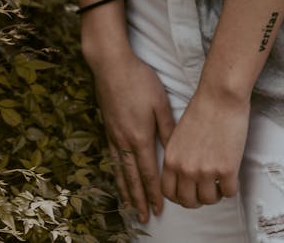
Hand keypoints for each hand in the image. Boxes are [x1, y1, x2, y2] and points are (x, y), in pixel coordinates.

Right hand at [91, 51, 175, 224]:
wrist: (111, 65)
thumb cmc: (139, 80)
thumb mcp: (159, 102)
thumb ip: (167, 128)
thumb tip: (175, 150)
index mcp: (140, 137)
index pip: (149, 173)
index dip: (154, 193)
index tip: (159, 209)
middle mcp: (125, 141)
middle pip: (132, 178)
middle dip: (139, 199)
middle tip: (144, 217)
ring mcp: (114, 135)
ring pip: (120, 170)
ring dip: (126, 190)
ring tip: (129, 206)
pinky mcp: (108, 128)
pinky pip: (112, 158)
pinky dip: (116, 173)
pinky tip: (118, 177)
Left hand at [161, 85, 250, 207]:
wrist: (221, 95)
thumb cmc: (202, 108)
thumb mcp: (179, 134)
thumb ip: (178, 156)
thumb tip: (183, 176)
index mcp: (171, 158)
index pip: (168, 192)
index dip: (179, 196)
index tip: (189, 192)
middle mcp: (185, 168)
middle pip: (188, 202)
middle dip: (198, 198)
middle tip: (207, 188)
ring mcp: (206, 171)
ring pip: (209, 200)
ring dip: (216, 193)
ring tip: (220, 180)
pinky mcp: (227, 170)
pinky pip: (229, 193)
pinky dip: (231, 187)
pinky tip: (231, 174)